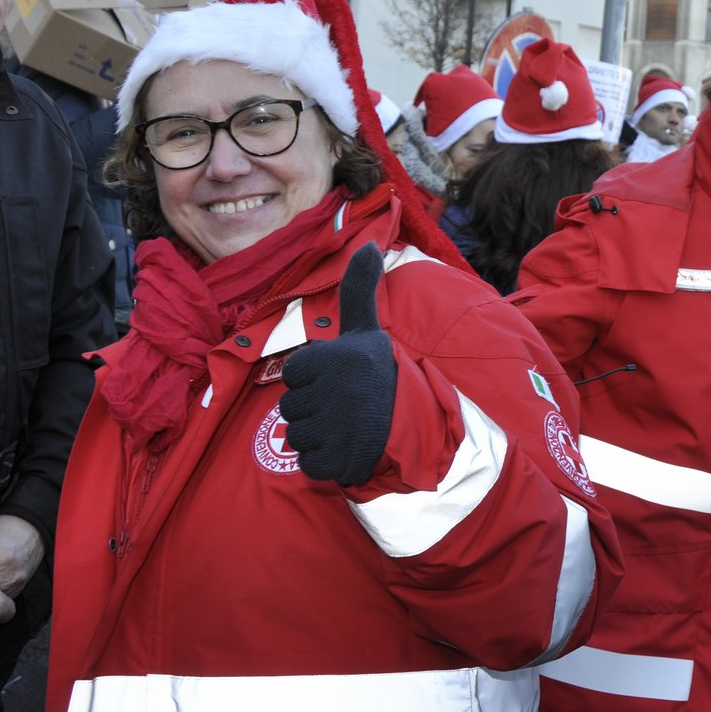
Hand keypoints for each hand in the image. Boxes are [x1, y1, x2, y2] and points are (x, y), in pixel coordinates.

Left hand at [281, 242, 396, 486]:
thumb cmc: (383, 373)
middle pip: (290, 408)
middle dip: (316, 410)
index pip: (294, 374)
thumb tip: (368, 246)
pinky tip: (348, 448)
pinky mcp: (337, 461)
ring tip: (349, 427)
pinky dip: (326, 462)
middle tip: (348, 406)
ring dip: (320, 436)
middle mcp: (329, 391)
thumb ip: (357, 290)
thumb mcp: (367, 329)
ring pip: (297, 436)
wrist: (419, 422)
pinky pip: (309, 464)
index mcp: (329, 358)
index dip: (314, 380)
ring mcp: (332, 428)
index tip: (342, 379)